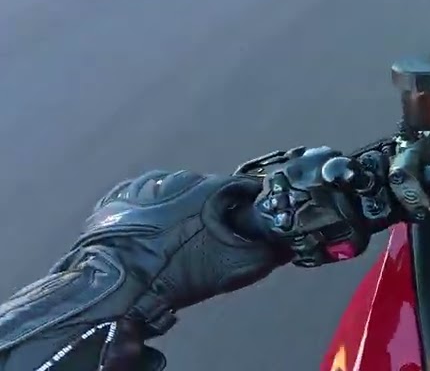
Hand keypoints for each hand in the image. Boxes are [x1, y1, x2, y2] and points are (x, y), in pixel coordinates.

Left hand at [0, 171, 287, 369]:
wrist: (113, 285)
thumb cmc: (176, 272)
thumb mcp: (233, 267)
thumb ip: (268, 250)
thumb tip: (286, 243)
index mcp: (209, 184)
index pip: (244, 187)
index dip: (250, 207)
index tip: (250, 225)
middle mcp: (178, 174)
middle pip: (208, 190)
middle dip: (212, 211)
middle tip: (209, 243)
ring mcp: (144, 183)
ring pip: (175, 194)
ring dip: (180, 212)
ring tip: (175, 244)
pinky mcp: (117, 196)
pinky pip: (146, 202)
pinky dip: (151, 216)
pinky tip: (150, 241)